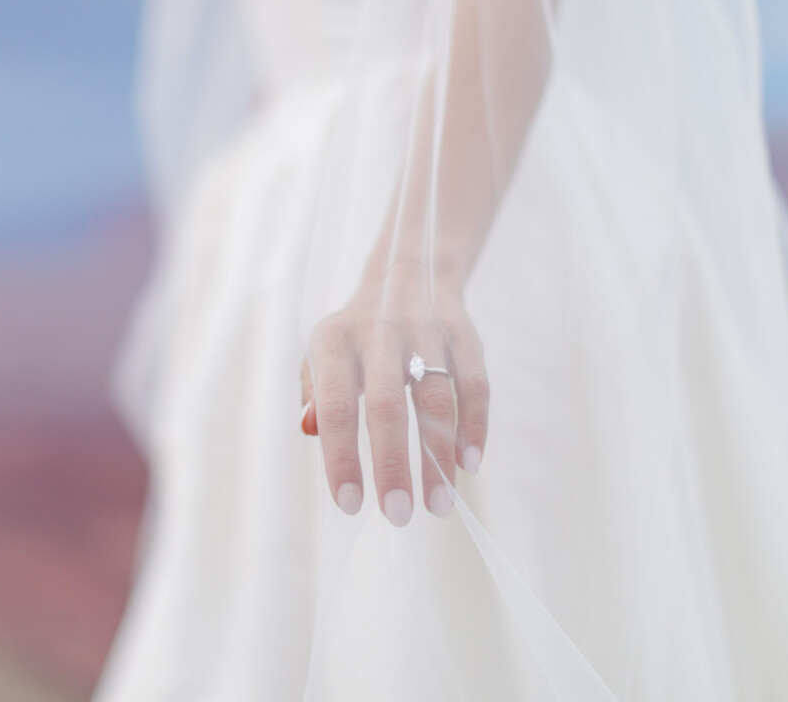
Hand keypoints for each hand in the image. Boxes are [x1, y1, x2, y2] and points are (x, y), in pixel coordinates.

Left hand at [300, 271, 487, 525]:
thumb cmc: (356, 335)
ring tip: (439, 503)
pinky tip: (470, 463)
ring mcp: (425, 329)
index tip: (350, 505)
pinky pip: (474, 383)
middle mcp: (379, 332)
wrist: (406, 272)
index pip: (336, 407)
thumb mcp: (322, 355)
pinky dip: (475, 426)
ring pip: (437, 398)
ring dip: (439, 457)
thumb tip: (313, 431)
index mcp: (334, 341)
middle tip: (398, 515)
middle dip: (393, 466)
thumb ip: (315, 394)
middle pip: (387, 406)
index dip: (341, 457)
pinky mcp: (463, 332)